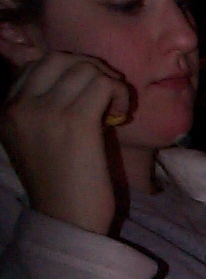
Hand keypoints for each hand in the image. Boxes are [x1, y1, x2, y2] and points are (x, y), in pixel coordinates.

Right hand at [0, 51, 131, 234]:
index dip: (71, 72)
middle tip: (108, 94)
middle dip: (91, 69)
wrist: (66, 220)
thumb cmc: (61, 188)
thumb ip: (41, 113)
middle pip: (59, 58)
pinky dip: (120, 94)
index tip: (90, 96)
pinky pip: (104, 84)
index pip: (38, 66)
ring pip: (85, 69)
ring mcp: (46, 111)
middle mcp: (21, 106)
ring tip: (116, 110)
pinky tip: (121, 116)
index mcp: (6, 110)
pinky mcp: (76, 121)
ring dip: (110, 83)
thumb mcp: (34, 143)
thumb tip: (75, 84)